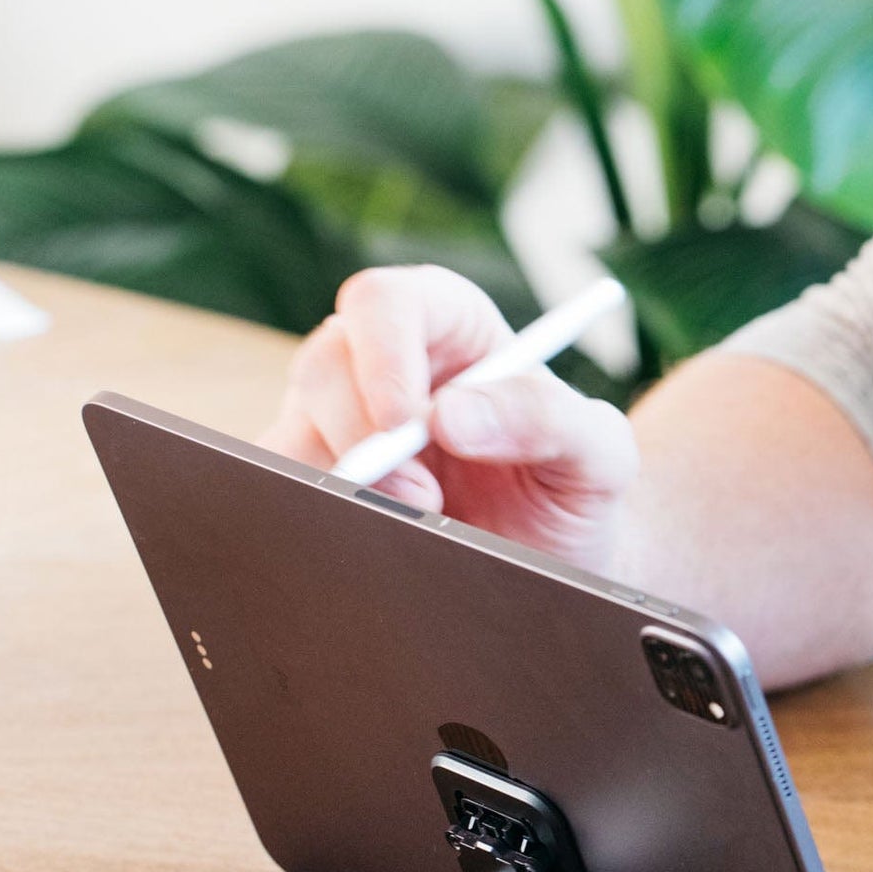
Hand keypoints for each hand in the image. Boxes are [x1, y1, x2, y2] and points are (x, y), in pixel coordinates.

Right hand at [262, 265, 639, 572]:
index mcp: (449, 324)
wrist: (552, 569)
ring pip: (291, 431)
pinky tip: (366, 542)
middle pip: (324, 364)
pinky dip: (309, 518)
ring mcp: (338, 421)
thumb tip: (452, 416)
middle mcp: (382, 362)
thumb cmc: (573, 492)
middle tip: (423, 504)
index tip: (404, 423)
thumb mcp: (597, 454)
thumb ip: (547, 420)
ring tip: (419, 529)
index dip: (383, 354)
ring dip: (342, 487)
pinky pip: (274, 489)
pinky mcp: (314, 481)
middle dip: (364, 440)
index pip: (386, 302)